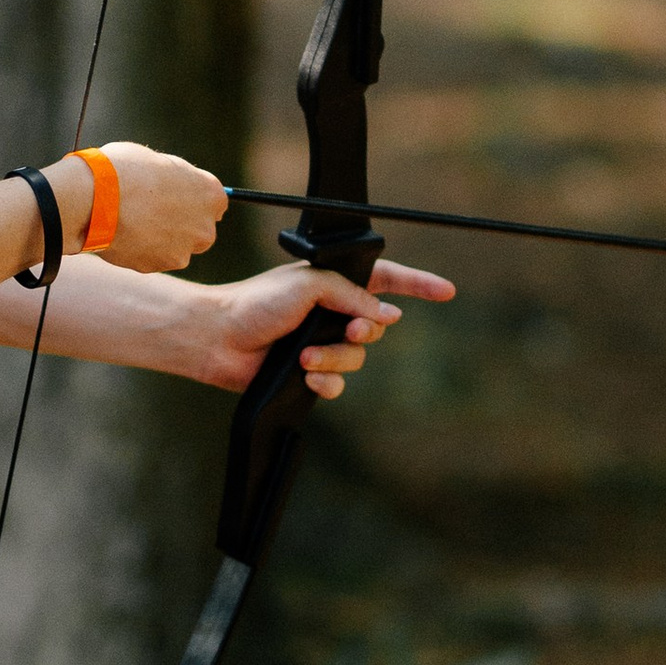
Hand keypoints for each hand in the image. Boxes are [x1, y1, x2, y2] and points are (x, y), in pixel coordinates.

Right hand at [75, 140, 228, 273]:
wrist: (95, 199)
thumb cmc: (123, 170)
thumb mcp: (157, 162)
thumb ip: (172, 180)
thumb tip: (170, 185)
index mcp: (211, 194)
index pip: (215, 203)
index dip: (194, 201)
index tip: (179, 200)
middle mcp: (205, 226)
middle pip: (199, 230)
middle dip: (181, 225)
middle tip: (153, 213)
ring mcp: (183, 250)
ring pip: (175, 247)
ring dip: (160, 240)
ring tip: (131, 222)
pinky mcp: (159, 267)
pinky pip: (152, 259)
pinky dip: (140, 250)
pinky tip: (122, 234)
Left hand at [183, 255, 453, 399]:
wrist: (218, 338)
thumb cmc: (257, 303)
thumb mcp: (310, 284)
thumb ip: (352, 295)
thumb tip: (385, 317)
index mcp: (334, 283)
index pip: (386, 280)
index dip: (417, 285)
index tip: (447, 291)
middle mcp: (332, 312)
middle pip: (375, 328)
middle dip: (364, 332)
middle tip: (349, 330)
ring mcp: (321, 343)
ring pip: (356, 359)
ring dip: (334, 358)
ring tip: (304, 356)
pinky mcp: (308, 373)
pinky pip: (337, 384)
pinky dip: (326, 381)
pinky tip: (307, 376)